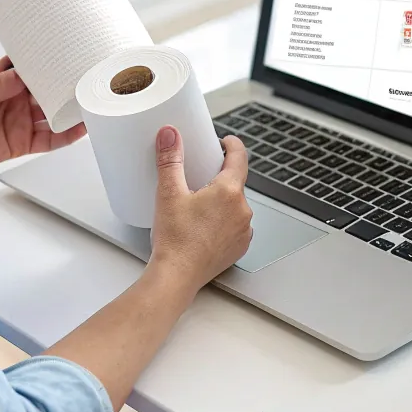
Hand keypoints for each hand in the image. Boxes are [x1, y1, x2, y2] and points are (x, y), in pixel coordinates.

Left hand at [0, 56, 86, 185]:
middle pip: (45, 88)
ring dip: (69, 108)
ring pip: (52, 112)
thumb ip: (1, 83)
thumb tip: (26, 73)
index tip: (64, 50)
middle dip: (63, 82)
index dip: (44, 59)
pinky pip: (49, 139)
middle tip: (84, 74)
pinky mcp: (21, 143)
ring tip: (89, 98)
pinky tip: (81, 128)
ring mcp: (19, 121)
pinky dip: (66, 135)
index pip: (28, 65)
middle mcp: (13, 98)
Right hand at [149, 126, 252, 291]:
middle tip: (199, 177)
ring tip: (199, 206)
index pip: (239, 157)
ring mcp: (243, 231)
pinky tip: (205, 226)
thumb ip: (170, 160)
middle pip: (235, 183)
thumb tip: (170, 135)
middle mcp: (242, 211)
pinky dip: (223, 222)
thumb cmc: (174, 239)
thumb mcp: (168, 193)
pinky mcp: (238, 248)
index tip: (226, 141)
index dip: (232, 145)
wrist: (176, 277)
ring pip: (235, 206)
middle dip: (219, 177)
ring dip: (222, 201)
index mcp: (229, 192)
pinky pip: (235, 226)